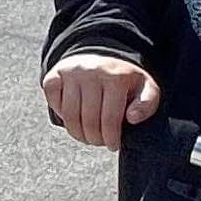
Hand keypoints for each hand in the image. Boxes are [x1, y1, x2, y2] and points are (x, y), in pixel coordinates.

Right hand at [43, 53, 158, 146]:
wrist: (105, 55)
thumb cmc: (126, 80)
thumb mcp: (146, 88)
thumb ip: (147, 104)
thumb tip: (132, 118)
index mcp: (116, 78)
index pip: (109, 120)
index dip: (111, 139)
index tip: (113, 145)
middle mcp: (92, 72)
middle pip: (88, 120)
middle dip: (94, 139)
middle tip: (99, 142)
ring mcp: (72, 72)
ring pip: (69, 114)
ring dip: (77, 133)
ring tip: (86, 137)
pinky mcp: (56, 73)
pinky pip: (52, 99)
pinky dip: (59, 113)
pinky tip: (72, 118)